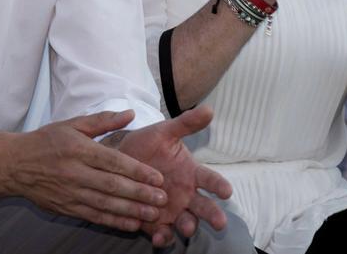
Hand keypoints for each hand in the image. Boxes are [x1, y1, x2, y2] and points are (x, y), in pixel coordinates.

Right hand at [10, 110, 169, 233]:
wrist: (14, 164)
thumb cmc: (46, 141)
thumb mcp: (72, 124)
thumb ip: (103, 121)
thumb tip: (130, 114)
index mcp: (78, 149)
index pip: (112, 161)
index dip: (136, 170)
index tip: (157, 177)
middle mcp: (75, 172)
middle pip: (112, 185)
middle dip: (139, 194)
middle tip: (162, 199)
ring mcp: (70, 192)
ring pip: (105, 204)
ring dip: (130, 211)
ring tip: (153, 214)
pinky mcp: (66, 207)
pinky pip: (93, 216)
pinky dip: (113, 221)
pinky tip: (131, 224)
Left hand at [117, 107, 230, 245]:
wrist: (120, 160)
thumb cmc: (146, 145)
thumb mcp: (164, 132)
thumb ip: (185, 124)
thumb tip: (209, 109)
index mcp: (191, 173)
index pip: (210, 180)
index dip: (219, 185)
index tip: (226, 191)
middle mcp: (186, 194)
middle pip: (204, 206)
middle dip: (212, 214)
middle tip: (220, 222)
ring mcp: (172, 210)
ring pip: (186, 222)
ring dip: (188, 226)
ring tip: (186, 228)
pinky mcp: (156, 222)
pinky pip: (162, 232)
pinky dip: (162, 236)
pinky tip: (158, 236)